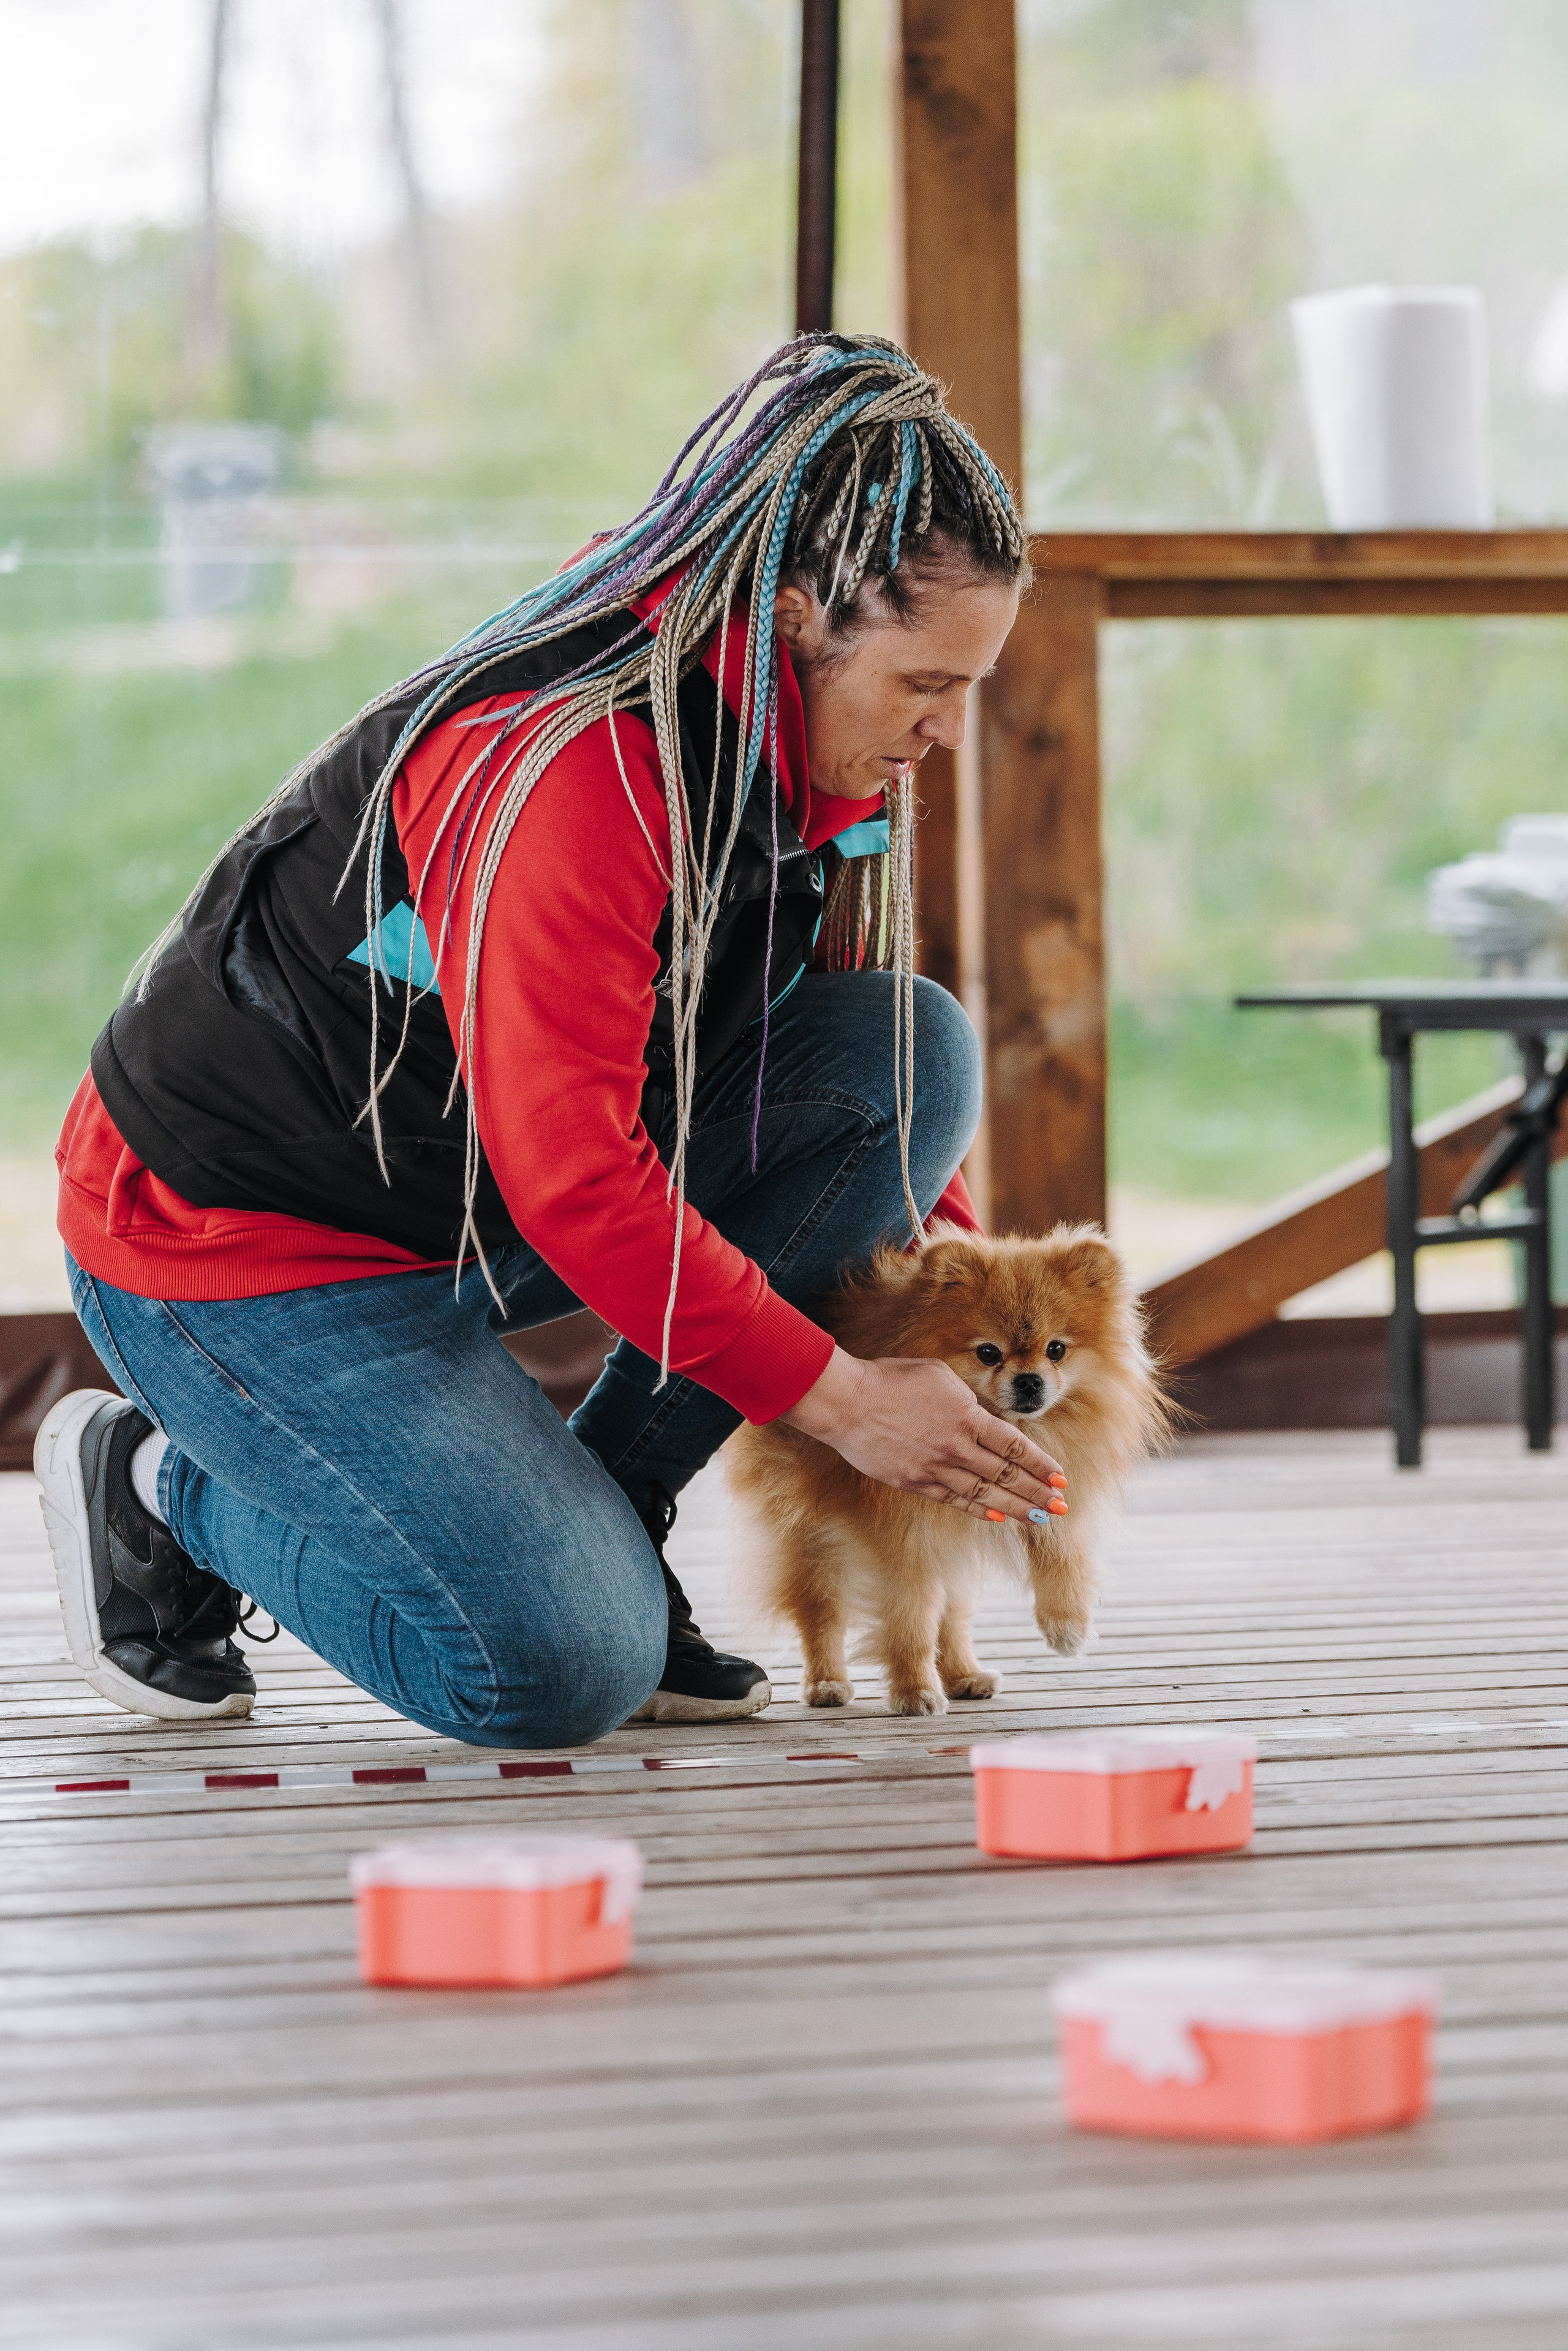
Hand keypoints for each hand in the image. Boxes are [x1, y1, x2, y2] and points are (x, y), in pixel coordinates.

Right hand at [780, 1348, 1068, 1523]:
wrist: (848, 1402)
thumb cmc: (892, 1380)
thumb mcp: (939, 1376)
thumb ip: (968, 1402)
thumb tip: (987, 1418)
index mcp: (967, 1417)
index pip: (1015, 1446)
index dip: (1041, 1465)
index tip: (1061, 1478)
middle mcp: (957, 1447)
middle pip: (1006, 1475)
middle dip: (1037, 1493)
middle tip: (1060, 1507)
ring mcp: (935, 1468)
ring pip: (985, 1493)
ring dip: (1016, 1508)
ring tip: (1039, 1519)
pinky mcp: (915, 1481)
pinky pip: (954, 1499)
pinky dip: (978, 1509)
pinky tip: (996, 1516)